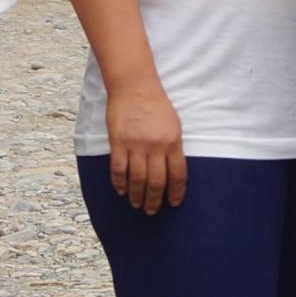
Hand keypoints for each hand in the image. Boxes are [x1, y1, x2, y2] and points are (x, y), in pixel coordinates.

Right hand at [104, 77, 186, 212]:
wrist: (134, 86)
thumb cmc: (156, 105)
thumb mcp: (174, 125)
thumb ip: (173, 147)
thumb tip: (171, 171)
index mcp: (173, 141)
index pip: (177, 175)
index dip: (176, 192)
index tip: (173, 203)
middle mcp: (155, 146)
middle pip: (156, 182)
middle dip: (154, 200)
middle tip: (152, 210)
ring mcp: (135, 145)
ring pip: (137, 179)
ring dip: (137, 195)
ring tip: (137, 204)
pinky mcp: (118, 142)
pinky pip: (118, 169)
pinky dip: (119, 183)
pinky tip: (121, 191)